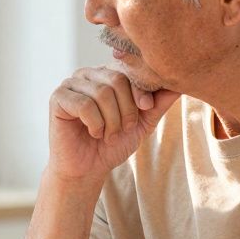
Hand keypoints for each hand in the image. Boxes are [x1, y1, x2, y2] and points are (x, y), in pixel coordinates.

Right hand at [47, 66, 179, 181]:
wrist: (87, 169)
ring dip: (111, 121)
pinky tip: (93, 133)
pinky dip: (95, 124)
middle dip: (126, 110)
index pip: (131, 70)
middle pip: (117, 79)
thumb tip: (181, 83)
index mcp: (108, 73)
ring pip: (102, 93)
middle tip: (123, 129)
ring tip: (108, 134)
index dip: (142, 91)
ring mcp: (71, 83)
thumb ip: (159, 102)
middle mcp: (89, 73)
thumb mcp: (142, 122)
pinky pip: (84, 104)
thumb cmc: (112, 144)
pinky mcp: (58, 98)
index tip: (146, 109)